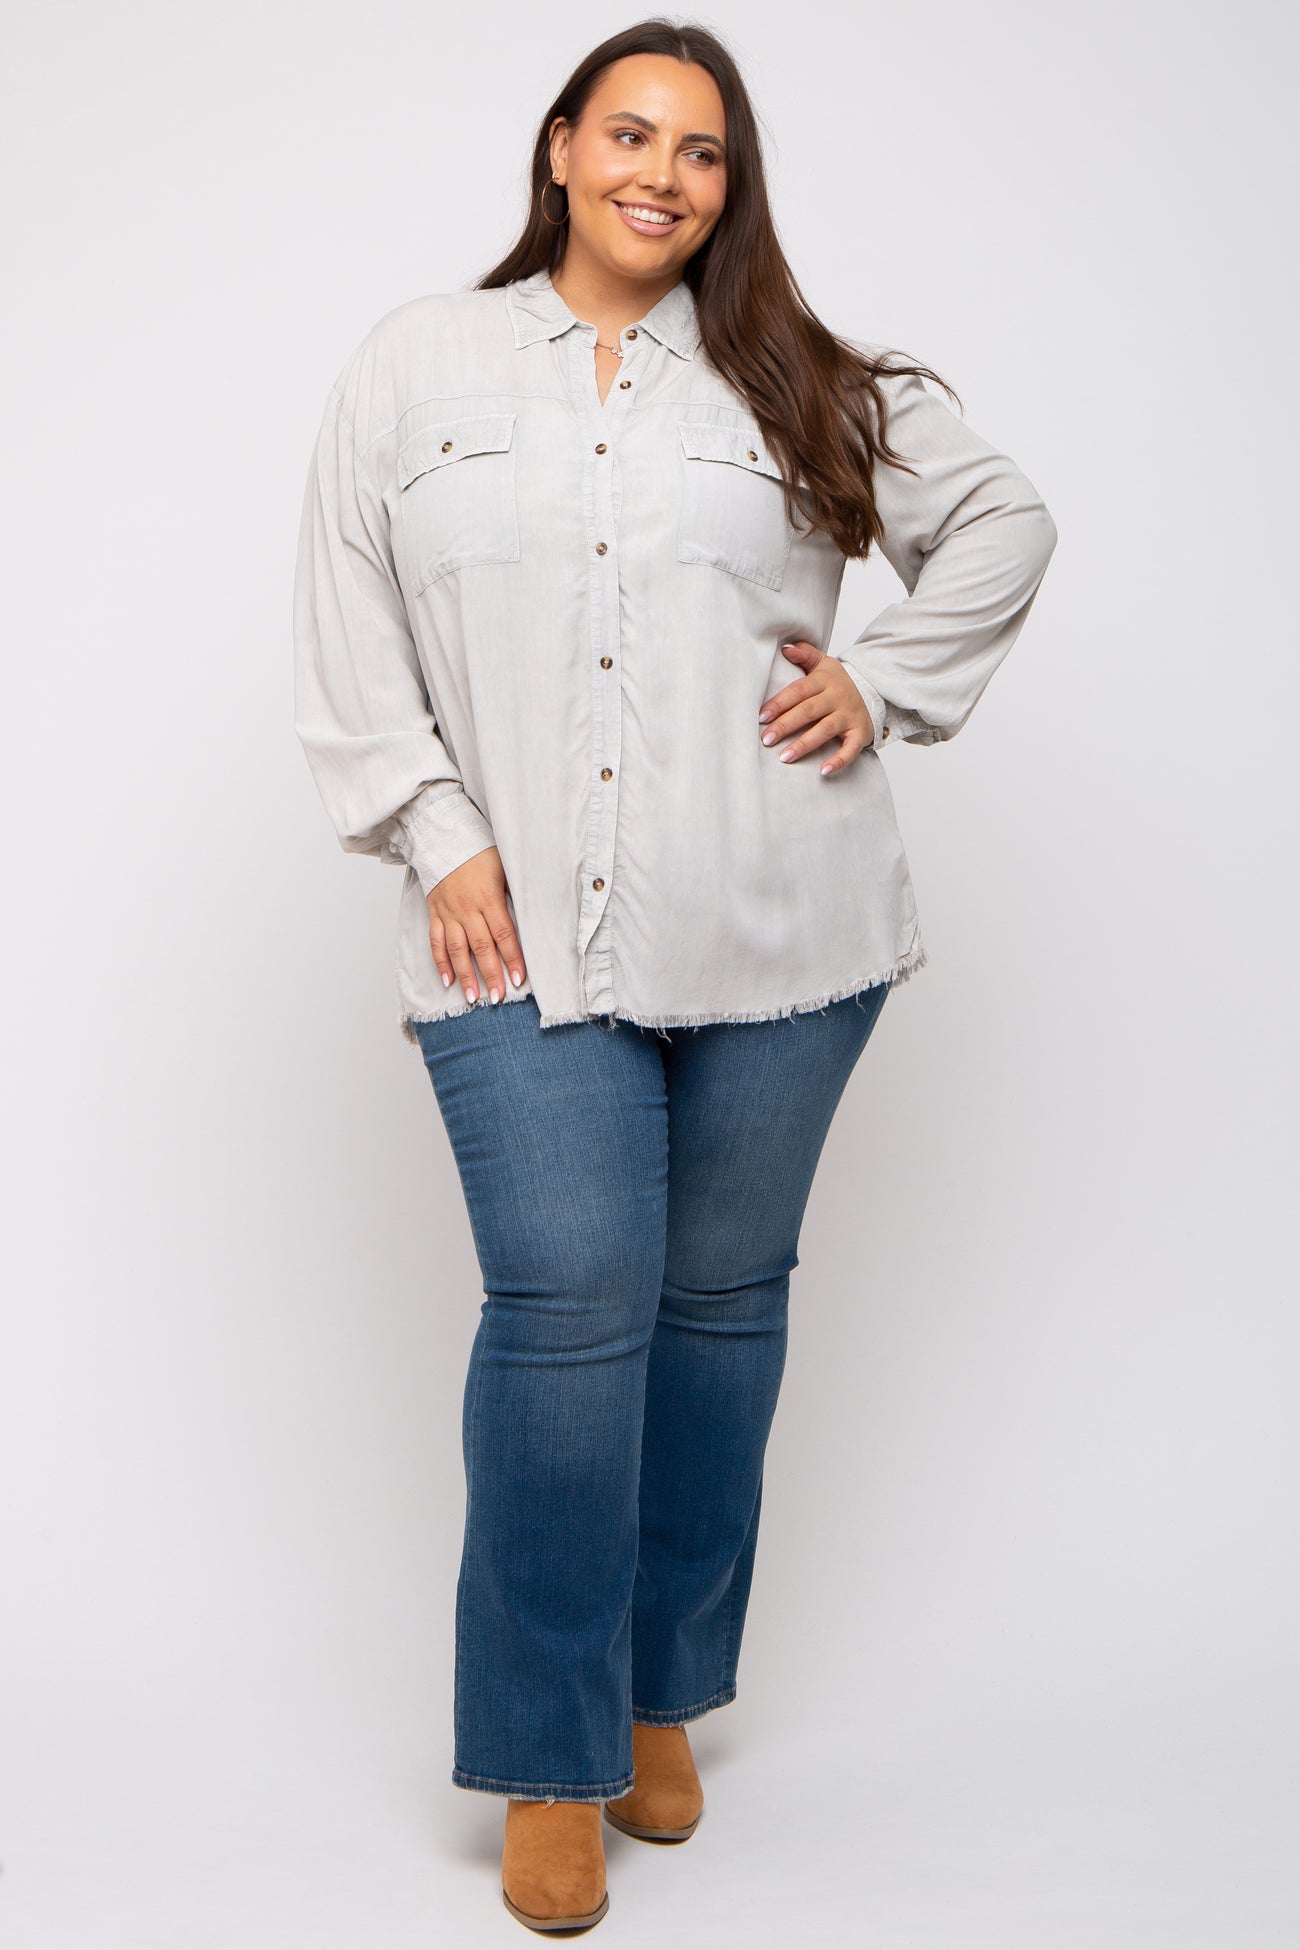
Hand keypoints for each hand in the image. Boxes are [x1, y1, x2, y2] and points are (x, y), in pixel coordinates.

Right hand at [427, 846, 526, 1004]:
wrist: (444, 837)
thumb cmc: (480, 852)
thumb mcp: (505, 867)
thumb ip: (516, 893)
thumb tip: (533, 917)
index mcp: (488, 897)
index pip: (503, 934)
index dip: (511, 958)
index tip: (518, 979)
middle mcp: (467, 908)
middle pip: (481, 947)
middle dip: (490, 974)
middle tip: (497, 998)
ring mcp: (449, 912)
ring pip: (456, 949)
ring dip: (465, 975)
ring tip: (473, 998)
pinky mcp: (435, 912)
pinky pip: (435, 940)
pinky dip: (441, 961)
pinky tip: (448, 980)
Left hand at [758, 641, 874, 774]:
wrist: (875, 692)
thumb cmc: (840, 682)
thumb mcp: (824, 664)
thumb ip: (805, 654)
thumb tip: (784, 647)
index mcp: (824, 680)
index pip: (798, 691)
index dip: (779, 703)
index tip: (762, 716)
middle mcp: (837, 697)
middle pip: (808, 711)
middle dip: (786, 725)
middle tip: (766, 739)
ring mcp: (849, 716)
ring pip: (825, 730)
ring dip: (804, 744)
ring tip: (784, 757)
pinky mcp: (860, 733)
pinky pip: (850, 749)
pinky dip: (838, 760)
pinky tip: (823, 771)